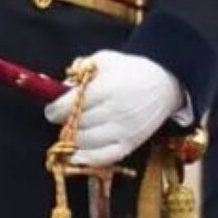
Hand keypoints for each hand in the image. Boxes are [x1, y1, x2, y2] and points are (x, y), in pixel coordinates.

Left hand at [44, 51, 185, 170]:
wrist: (166, 85)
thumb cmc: (132, 71)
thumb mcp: (107, 59)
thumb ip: (83, 68)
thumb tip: (62, 85)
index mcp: (109, 87)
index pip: (72, 104)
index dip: (56, 109)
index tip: (51, 109)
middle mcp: (116, 111)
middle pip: (77, 124)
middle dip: (64, 123)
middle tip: (63, 119)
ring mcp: (124, 130)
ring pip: (86, 141)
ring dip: (73, 138)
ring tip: (72, 131)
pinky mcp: (130, 144)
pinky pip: (104, 157)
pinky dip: (87, 158)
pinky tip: (77, 154)